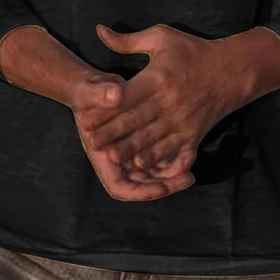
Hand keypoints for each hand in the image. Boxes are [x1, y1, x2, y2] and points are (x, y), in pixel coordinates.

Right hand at [67, 70, 196, 200]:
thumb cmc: (87, 92)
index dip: (141, 191)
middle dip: (165, 185)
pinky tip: (190, 152)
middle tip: (187, 178)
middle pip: (143, 186)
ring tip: (192, 170)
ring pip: (154, 175)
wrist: (95, 88)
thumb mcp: (90, 91)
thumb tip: (115, 95)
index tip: (160, 187)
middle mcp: (118, 162)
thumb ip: (101, 94)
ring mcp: (131, 155)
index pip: (120, 188)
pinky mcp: (142, 145)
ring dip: (173, 175)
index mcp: (102, 159)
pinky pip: (160, 160)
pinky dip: (174, 159)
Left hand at [82, 23, 279, 172]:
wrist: (232, 71)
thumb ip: (128, 40)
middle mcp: (168, 102)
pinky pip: (171, 150)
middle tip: (90, 142)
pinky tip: (140, 165)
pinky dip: (156, 159)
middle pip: (135, 121)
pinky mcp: (192, 134)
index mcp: (158, 78)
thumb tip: (99, 31)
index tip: (86, 116)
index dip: (105, 109)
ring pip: (150, 140)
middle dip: (112, 134)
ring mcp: (181, 120)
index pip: (126, 97)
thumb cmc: (193, 51)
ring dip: (129, 150)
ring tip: (108, 157)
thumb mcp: (162, 37)